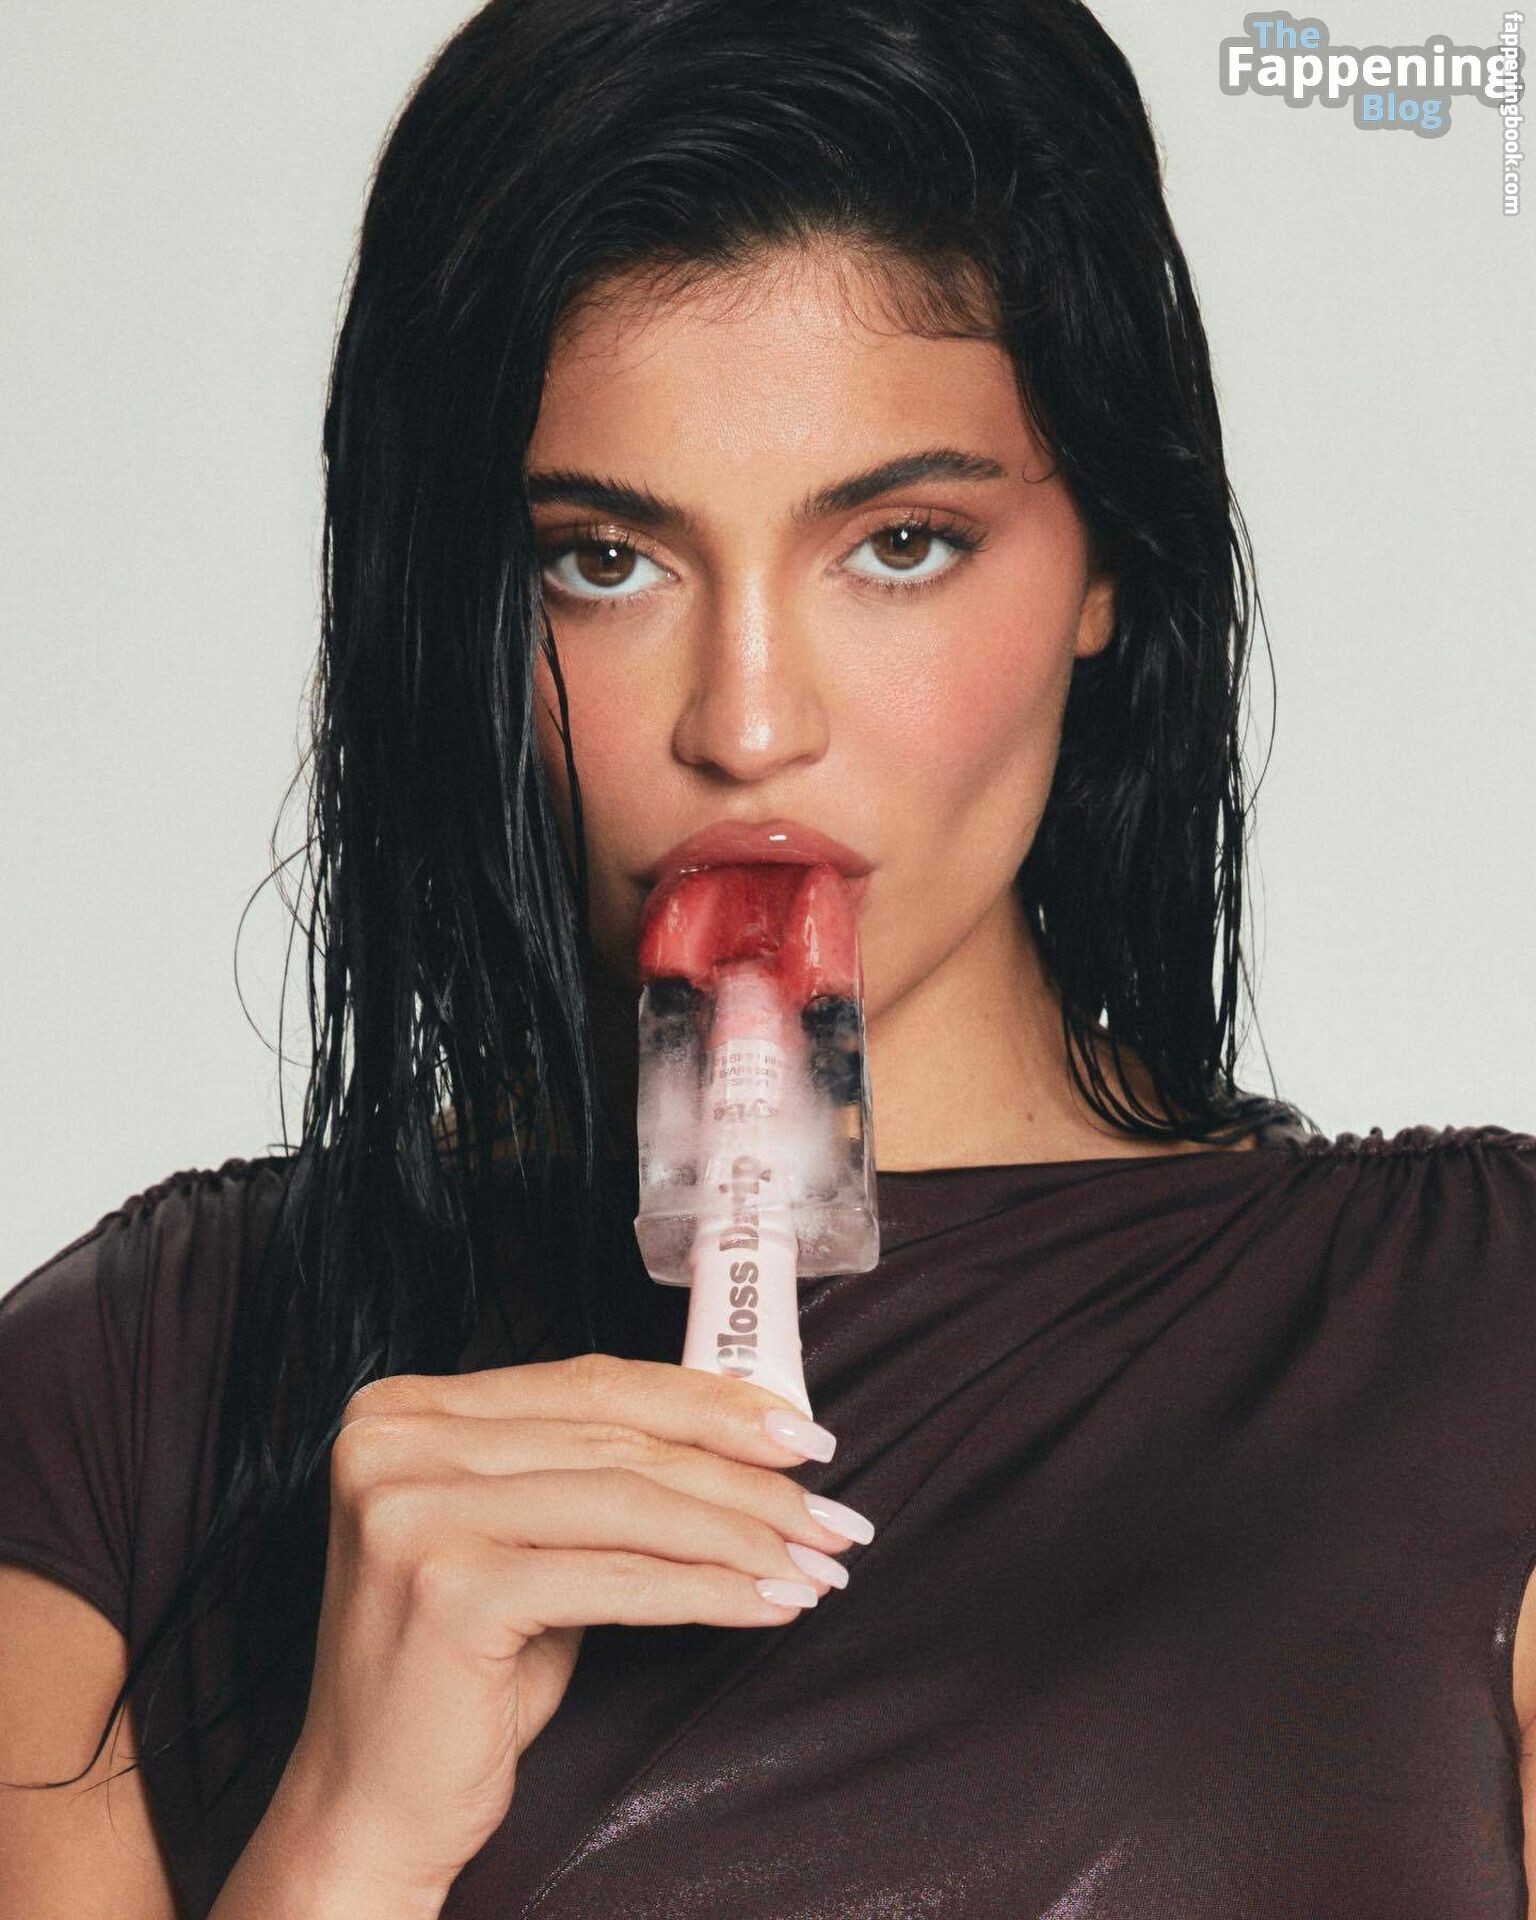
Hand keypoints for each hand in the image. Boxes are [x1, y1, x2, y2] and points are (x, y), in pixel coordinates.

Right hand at [276, 1352, 867, 1901]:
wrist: (368, 1806)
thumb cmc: (461, 1672)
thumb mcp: (525, 1541)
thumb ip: (595, 1469)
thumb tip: (745, 1425)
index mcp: (406, 1408)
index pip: (591, 1382)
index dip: (709, 1403)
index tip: (801, 1431)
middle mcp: (395, 1442)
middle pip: (617, 1440)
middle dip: (747, 1477)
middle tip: (834, 1510)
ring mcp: (413, 1511)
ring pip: (629, 1502)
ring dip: (745, 1534)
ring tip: (817, 1562)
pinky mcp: (446, 1588)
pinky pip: (618, 1578)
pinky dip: (710, 1590)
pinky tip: (771, 1602)